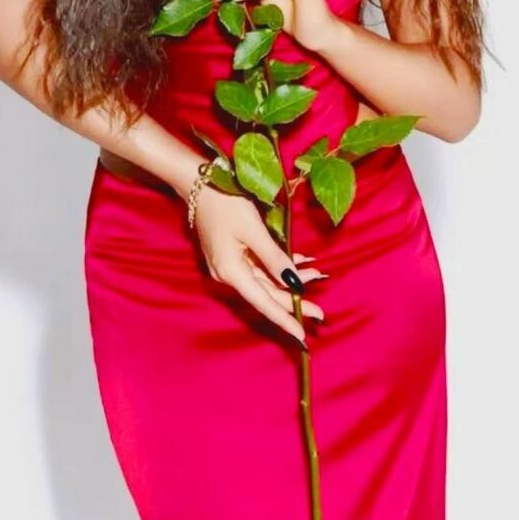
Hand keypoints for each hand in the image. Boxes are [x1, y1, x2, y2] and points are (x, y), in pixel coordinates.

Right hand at [193, 184, 325, 346]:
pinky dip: (278, 264)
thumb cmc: (225, 202)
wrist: (198, 182)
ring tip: (316, 276)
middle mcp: (229, 273)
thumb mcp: (253, 230)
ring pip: (264, 279)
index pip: (263, 302)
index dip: (284, 319)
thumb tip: (294, 283)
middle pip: (266, 293)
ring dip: (289, 278)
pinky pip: (258, 265)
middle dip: (293, 300)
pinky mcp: (231, 253)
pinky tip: (298, 261)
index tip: (301, 337)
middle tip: (320, 311)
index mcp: (231, 272)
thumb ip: (275, 258)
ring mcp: (229, 263)